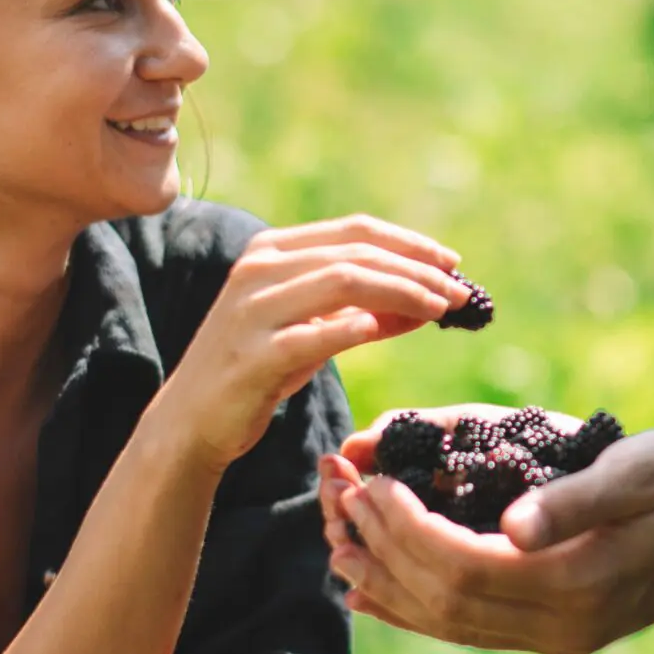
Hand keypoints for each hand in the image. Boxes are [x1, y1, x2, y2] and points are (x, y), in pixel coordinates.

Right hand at [145, 217, 467, 474]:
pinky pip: (313, 334)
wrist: (192, 423)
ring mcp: (251, 310)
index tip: (453, 263)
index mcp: (271, 252)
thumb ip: (367, 312)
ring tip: (441, 310)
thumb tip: (432, 300)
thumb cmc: (259, 374)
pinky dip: (354, 327)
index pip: (355, 231)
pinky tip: (386, 329)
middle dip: (418, 270)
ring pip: (342, 280)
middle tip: (462, 293)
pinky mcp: (251, 355)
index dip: (410, 243)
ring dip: (402, 291)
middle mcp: (258, 270)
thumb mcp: (314, 334)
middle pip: (356, 253)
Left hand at [321, 416, 653, 653]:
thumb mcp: (644, 470)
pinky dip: (411, 610)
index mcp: (580, 582)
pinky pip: (464, 631)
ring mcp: (552, 638)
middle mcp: (561, 626)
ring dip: (385, 582)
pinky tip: (370, 589)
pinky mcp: (546, 635)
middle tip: (337, 495)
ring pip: (446, 623)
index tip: (369, 481)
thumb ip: (578, 498)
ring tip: (337, 538)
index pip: (465, 566)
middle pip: (443, 599)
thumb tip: (514, 526)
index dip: (406, 529)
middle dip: (381, 549)